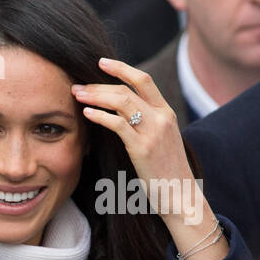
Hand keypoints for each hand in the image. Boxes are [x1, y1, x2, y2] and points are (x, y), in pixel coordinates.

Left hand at [72, 58, 227, 259]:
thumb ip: (147, 123)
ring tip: (77, 95)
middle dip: (100, 83)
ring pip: (122, 102)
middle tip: (79, 84)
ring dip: (96, 96)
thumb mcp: (162, 140)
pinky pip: (117, 125)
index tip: (101, 63)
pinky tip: (87, 113)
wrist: (181, 196)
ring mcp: (153, 133)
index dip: (122, 68)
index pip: (144, 80)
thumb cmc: (167, 171)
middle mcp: (162, 118)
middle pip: (129, 88)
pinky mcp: (142, 149)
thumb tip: (123, 112)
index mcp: (167, 113)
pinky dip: (100, 115)